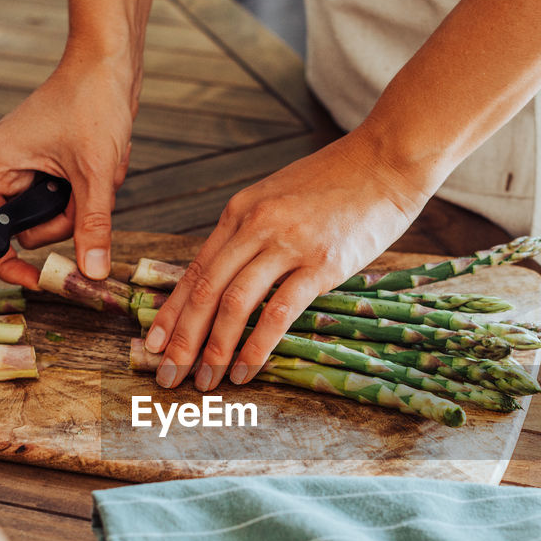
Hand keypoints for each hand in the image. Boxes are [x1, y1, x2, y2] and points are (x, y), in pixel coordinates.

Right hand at [0, 57, 135, 286]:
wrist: (109, 64)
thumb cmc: (92, 103)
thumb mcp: (95, 175)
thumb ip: (92, 227)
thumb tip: (92, 273)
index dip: (9, 264)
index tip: (38, 282)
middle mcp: (1, 165)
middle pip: (28, 228)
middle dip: (64, 219)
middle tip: (87, 193)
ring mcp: (23, 164)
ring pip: (51, 214)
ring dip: (80, 203)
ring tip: (98, 170)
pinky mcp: (44, 162)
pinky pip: (63, 196)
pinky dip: (85, 189)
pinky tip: (99, 164)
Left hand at [144, 130, 430, 390]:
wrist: (387, 159)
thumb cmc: (338, 182)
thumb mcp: (279, 198)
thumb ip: (252, 234)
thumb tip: (228, 278)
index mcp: (240, 211)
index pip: (195, 271)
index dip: (171, 313)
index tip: (153, 344)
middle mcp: (256, 226)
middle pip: (206, 291)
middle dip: (183, 340)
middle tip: (169, 375)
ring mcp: (288, 244)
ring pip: (235, 303)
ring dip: (215, 348)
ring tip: (207, 381)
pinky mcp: (322, 263)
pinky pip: (279, 311)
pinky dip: (258, 345)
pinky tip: (246, 369)